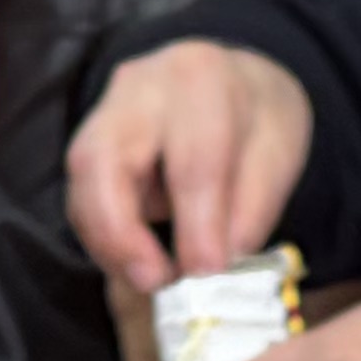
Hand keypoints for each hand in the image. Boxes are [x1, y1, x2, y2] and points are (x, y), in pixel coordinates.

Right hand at [64, 36, 314, 290]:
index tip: (206, 272)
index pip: (194, 159)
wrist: (230, 84)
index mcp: (202, 79)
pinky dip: (106, 236)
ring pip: (83, 182)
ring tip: (150, 277)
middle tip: (154, 281)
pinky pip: (82, 196)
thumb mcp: (278, 154)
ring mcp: (104, 113)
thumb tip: (219, 264)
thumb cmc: (256, 121)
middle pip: (105, 161)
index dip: (198, 224)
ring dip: (109, 241)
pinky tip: (135, 259)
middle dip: (121, 233)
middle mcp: (140, 87)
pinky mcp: (87, 143)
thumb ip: (251, 208)